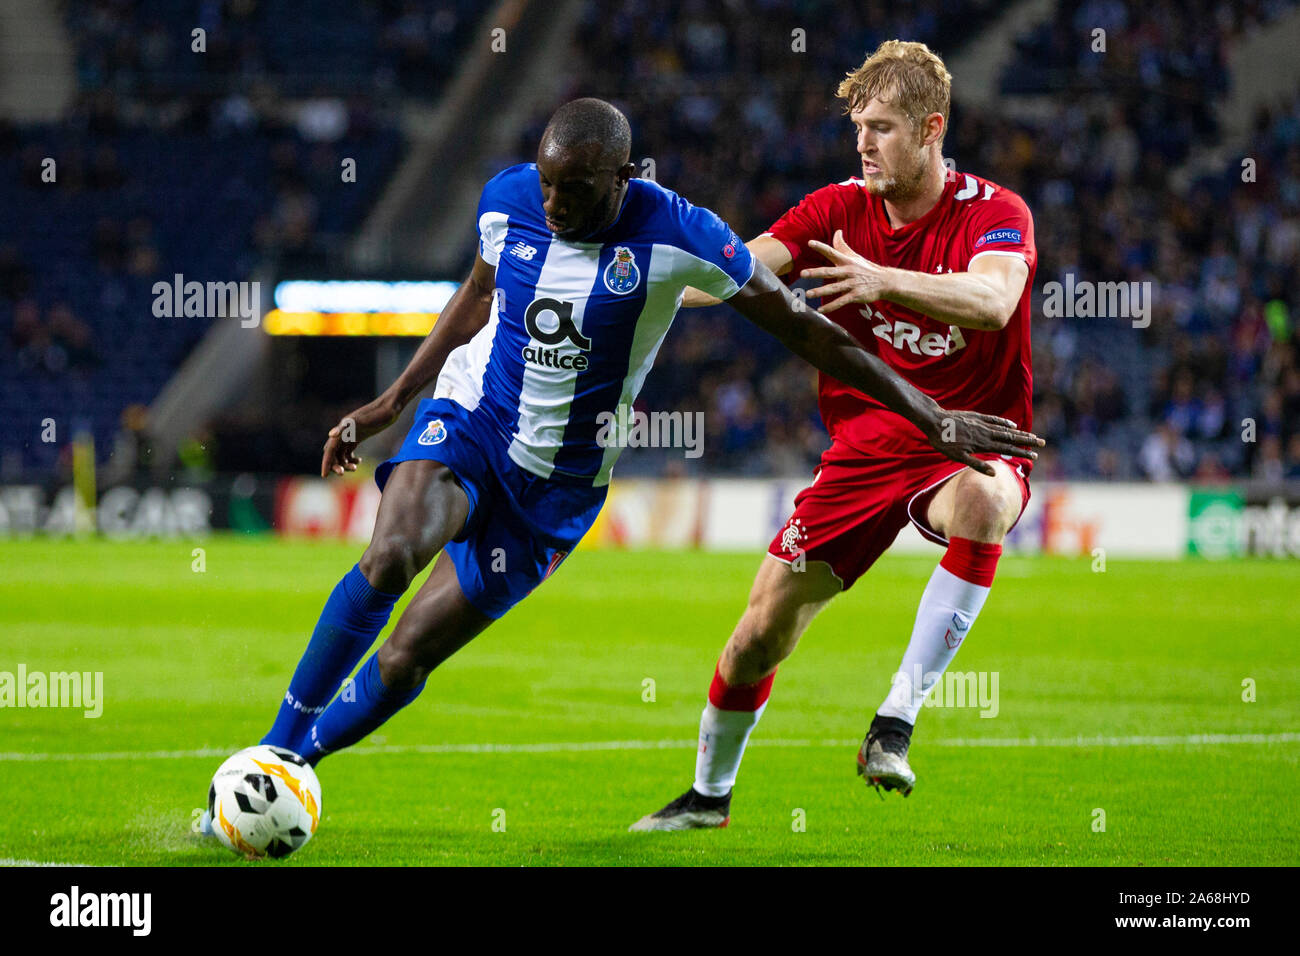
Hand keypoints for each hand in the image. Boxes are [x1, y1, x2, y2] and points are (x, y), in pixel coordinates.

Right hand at [320, 396, 401, 477]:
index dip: (326, 463)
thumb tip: (330, 435)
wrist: (389, 408)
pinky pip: (350, 451)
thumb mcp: (361, 421)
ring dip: (345, 463)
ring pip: (342, 454)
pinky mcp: (358, 437)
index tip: (324, 475)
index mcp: (341, 430)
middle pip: (334, 454)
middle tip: (342, 473)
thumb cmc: (376, 414)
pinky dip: (352, 458)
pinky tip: (359, 461)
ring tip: (355, 468)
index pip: (329, 450)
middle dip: (336, 464)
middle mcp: (343, 433)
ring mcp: (351, 435)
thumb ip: (345, 427)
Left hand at [803, 229, 892, 311]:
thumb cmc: (866, 268)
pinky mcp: (856, 295)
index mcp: (847, 261)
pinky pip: (841, 301)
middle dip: (816, 272)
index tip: (810, 243)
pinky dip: (830, 306)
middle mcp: (848, 271)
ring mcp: (852, 284)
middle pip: (830, 271)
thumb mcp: (854, 256)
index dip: (821, 247)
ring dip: (820, 291)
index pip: (832, 252)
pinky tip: (820, 310)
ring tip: (808, 294)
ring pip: (834, 288)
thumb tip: (837, 232)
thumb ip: (842, 246)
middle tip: (803, 273)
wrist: (885, 282)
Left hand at [920, 409, 1044, 476]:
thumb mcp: (958, 457)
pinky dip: (1004, 422)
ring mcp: (982, 424)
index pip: (1007, 449)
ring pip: (1005, 429)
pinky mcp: (976, 417)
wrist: (934, 421)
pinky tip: (1012, 425)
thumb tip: (994, 473)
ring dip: (1019, 432)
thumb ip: (977, 465)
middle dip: (1027, 441)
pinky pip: (994, 419)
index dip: (1021, 453)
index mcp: (982, 444)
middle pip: (1010, 438)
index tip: (1035, 456)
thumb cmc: (944, 442)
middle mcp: (985, 433)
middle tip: (1042, 443)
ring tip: (1032, 435)